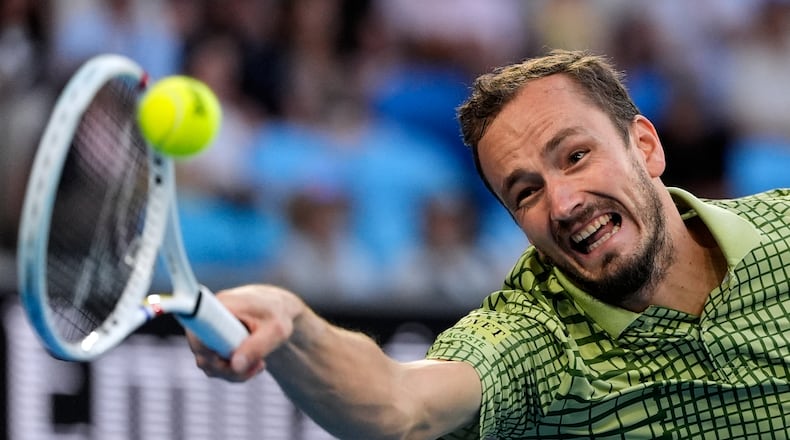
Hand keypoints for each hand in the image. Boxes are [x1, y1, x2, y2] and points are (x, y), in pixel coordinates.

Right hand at [186, 284, 304, 381]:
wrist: (279, 309)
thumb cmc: (279, 314)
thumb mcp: (276, 330)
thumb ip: (257, 347)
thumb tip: (236, 367)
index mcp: (221, 306)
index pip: (197, 329)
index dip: (206, 349)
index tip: (227, 359)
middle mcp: (209, 318)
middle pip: (202, 352)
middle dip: (227, 368)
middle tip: (257, 367)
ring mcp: (209, 332)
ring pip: (208, 363)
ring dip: (233, 372)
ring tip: (259, 365)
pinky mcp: (214, 343)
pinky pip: (215, 365)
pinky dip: (233, 371)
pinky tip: (254, 365)